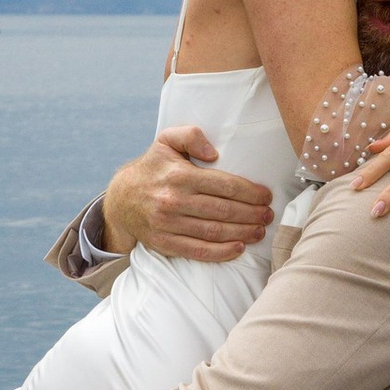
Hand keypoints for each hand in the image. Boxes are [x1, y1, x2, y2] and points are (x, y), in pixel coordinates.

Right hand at [103, 125, 274, 265]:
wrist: (120, 199)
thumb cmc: (152, 168)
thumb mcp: (166, 141)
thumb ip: (191, 136)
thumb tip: (214, 153)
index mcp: (179, 175)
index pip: (224, 185)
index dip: (250, 192)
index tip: (266, 196)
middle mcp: (173, 200)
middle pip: (223, 210)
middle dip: (252, 214)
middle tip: (268, 215)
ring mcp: (168, 224)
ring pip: (214, 232)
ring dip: (242, 233)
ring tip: (259, 231)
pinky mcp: (164, 243)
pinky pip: (198, 251)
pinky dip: (221, 253)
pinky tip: (239, 248)